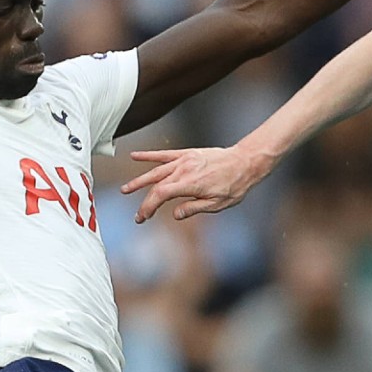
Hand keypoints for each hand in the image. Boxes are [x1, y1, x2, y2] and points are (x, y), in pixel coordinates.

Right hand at [121, 145, 268, 222]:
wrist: (246, 161)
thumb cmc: (235, 184)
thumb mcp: (218, 204)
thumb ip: (194, 208)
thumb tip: (176, 214)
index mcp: (190, 183)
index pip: (160, 195)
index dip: (148, 207)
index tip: (142, 218)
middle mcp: (184, 170)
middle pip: (156, 186)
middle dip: (145, 201)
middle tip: (138, 215)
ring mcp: (185, 160)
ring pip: (156, 170)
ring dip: (140, 180)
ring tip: (126, 189)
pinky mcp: (188, 153)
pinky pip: (165, 154)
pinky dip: (149, 156)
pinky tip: (135, 156)